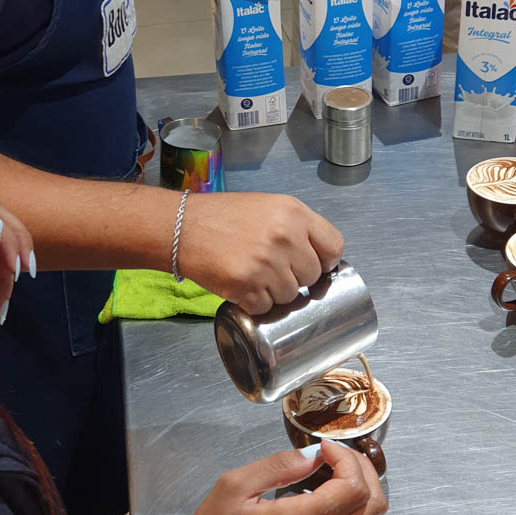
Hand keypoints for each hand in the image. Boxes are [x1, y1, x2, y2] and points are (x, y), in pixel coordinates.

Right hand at [156, 441, 386, 514]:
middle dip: (364, 473)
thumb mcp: (234, 486)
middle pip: (375, 508)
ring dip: (366, 499)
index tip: (326, 448)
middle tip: (339, 458)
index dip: (348, 459)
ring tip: (339, 480)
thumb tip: (315, 455)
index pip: (353, 488)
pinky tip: (326, 508)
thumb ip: (280, 465)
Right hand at [179, 193, 343, 313]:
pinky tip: (242, 285)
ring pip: (290, 295)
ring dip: (274, 292)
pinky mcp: (246, 286)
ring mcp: (266, 263)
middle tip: (272, 268)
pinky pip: (266, 308)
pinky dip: (255, 303)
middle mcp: (284, 237)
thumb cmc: (222, 216)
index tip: (313, 264)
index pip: (334, 247)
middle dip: (296, 278)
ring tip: (253, 274)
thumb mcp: (268, 206)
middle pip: (312, 276)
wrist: (181, 227)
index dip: (325, 261)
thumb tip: (321, 258)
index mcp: (294, 213)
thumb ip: (297, 228)